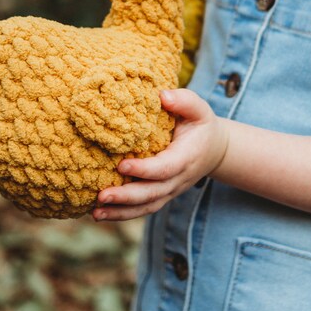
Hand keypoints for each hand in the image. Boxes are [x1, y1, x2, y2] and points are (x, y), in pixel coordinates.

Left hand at [92, 89, 228, 222]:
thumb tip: (162, 96)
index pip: (165, 168)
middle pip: (152, 193)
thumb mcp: (199, 109)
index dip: (144, 169)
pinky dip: (122, 214)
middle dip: (126, 197)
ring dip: (121, 212)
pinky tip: (100, 214)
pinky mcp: (162, 195)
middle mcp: (178, 179)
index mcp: (186, 157)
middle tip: (101, 195)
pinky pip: (143, 209)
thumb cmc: (201, 126)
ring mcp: (170, 190)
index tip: (121, 165)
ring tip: (96, 213)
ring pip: (146, 206)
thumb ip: (184, 101)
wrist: (214, 150)